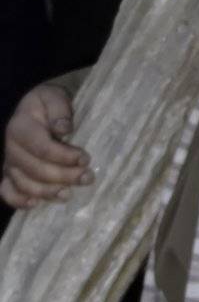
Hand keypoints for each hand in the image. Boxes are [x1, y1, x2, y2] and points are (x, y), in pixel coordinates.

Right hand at [0, 85, 93, 208]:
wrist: (35, 108)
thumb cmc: (48, 104)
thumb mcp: (55, 97)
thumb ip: (59, 110)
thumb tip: (64, 129)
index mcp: (20, 127)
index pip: (42, 147)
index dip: (64, 156)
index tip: (85, 158)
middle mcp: (11, 147)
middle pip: (35, 169)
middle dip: (63, 176)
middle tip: (87, 177)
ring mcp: (9, 163)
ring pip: (24, 184)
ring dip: (48, 192)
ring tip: (70, 194)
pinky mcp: (10, 174)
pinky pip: (8, 192)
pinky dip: (19, 201)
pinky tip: (36, 204)